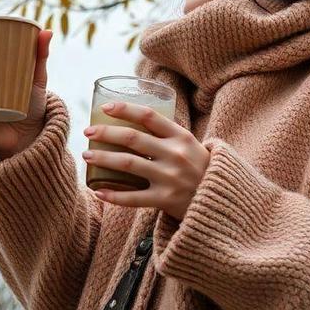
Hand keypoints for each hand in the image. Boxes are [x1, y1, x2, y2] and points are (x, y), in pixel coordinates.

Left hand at [82, 101, 208, 219]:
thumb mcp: (191, 146)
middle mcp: (175, 155)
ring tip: (87, 155)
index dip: (125, 109)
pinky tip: (98, 192)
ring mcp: (170, 178)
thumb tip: (134, 120)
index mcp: (181, 137)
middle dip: (105, 133)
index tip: (105, 107)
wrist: (222, 201)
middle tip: (88, 132)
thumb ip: (168, 135)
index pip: (149, 116)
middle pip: (132, 138)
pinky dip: (113, 195)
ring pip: (127, 164)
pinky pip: (133, 198)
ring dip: (103, 158)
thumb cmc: (201, 169)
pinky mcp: (166, 200)